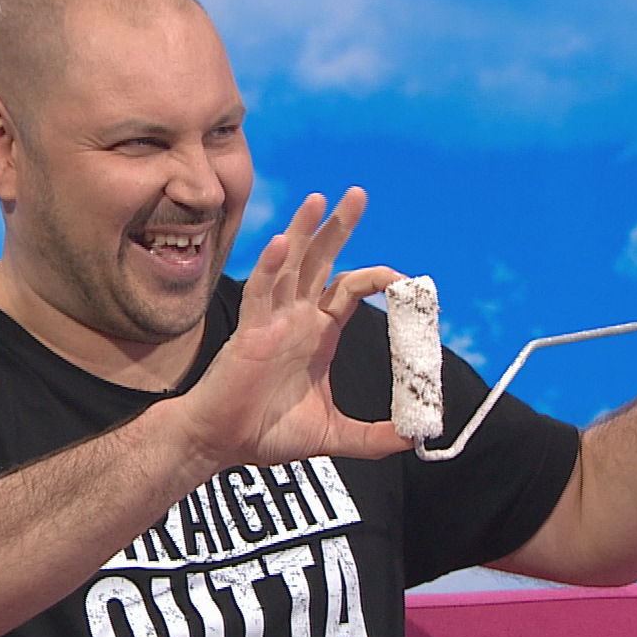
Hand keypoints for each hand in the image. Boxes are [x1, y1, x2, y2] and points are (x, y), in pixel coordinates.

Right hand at [180, 186, 414, 467]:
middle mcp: (296, 318)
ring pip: (289, 265)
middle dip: (339, 227)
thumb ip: (373, 438)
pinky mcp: (250, 333)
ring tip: (319, 198)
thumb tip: (411, 440)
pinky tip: (283, 243)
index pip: (349, 289)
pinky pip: (260, 293)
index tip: (406, 281)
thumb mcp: (333, 435)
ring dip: (303, 231)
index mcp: (318, 333)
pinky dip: (271, 266)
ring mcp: (272, 321)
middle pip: (320, 261)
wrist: (224, 443)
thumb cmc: (268, 433)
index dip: (376, 279)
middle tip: (358, 194)